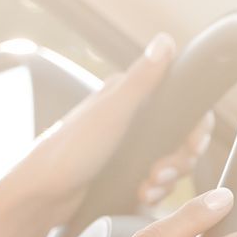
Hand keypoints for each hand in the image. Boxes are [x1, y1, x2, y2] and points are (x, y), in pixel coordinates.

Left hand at [2, 33, 214, 219]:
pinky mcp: (126, 174)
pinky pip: (156, 182)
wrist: (40, 196)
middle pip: (182, 137)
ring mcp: (129, 149)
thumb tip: (165, 40)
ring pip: (172, 162)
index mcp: (128, 96)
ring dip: (167, 178)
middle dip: (179, 159)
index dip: (195, 126)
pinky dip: (154, 190)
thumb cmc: (69, 151)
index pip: (181, 102)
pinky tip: (140, 195)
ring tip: (147, 187)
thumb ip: (141, 80)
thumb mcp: (111, 112)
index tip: (193, 145)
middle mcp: (131, 119)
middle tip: (161, 173)